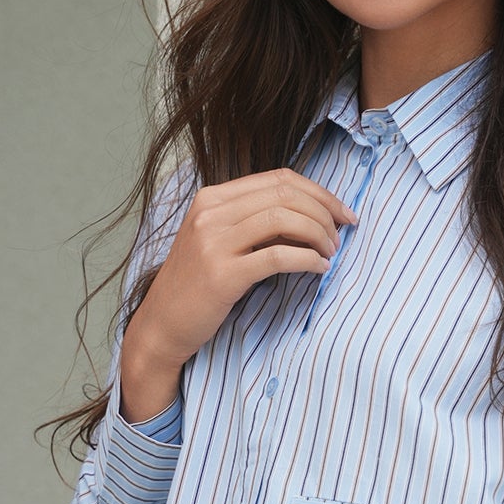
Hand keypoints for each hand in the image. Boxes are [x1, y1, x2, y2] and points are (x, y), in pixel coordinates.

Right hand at [118, 168, 356, 421]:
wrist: (161, 325)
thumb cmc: (196, 286)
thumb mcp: (217, 240)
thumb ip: (253, 221)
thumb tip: (309, 215)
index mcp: (211, 198)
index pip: (278, 178)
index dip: (319, 192)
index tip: (341, 212)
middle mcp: (210, 213)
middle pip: (285, 194)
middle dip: (325, 212)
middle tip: (342, 235)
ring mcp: (213, 243)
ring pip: (284, 219)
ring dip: (319, 235)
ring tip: (329, 253)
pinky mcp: (222, 275)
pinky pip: (278, 257)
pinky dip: (308, 260)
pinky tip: (319, 269)